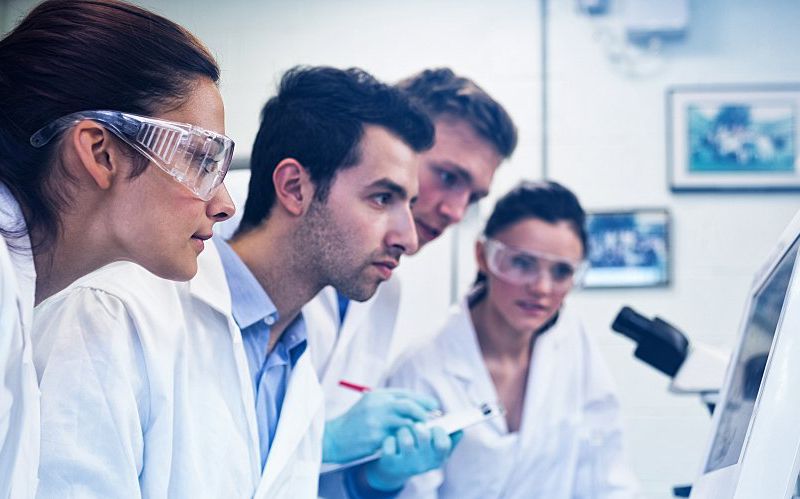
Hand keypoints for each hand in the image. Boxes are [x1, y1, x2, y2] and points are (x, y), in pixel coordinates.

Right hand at [323, 389, 438, 462]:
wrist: (334, 438)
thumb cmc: (355, 422)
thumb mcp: (370, 404)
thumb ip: (390, 403)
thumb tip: (417, 406)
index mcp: (378, 395)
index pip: (406, 394)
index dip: (423, 400)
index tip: (434, 407)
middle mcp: (378, 405)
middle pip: (409, 405)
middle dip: (424, 413)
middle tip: (433, 420)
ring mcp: (376, 422)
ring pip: (406, 423)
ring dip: (417, 429)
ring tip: (423, 433)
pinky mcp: (375, 438)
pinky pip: (397, 439)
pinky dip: (406, 440)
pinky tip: (410, 442)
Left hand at [363, 425, 461, 491]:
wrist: (396, 469)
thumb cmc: (420, 451)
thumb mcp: (435, 448)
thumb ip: (449, 438)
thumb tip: (460, 429)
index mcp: (437, 458)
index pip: (443, 444)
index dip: (438, 431)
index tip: (434, 426)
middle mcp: (423, 464)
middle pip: (423, 436)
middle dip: (419, 426)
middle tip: (417, 425)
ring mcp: (406, 464)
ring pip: (406, 439)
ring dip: (403, 431)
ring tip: (403, 433)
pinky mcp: (390, 463)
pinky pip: (390, 443)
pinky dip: (390, 439)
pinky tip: (392, 441)